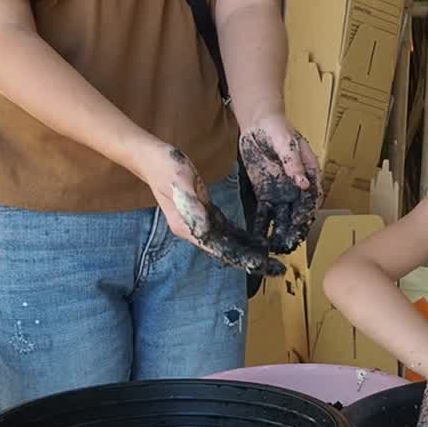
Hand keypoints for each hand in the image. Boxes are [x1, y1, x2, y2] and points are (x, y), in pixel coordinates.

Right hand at [140, 141, 284, 276]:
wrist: (152, 158)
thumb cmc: (166, 167)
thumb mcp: (180, 184)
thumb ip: (193, 207)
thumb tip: (206, 229)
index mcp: (187, 227)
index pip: (218, 249)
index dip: (240, 258)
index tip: (261, 265)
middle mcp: (193, 230)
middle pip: (224, 250)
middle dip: (248, 259)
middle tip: (275, 268)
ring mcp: (198, 222)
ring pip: (226, 241)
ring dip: (245, 250)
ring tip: (269, 258)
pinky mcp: (203, 212)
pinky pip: (224, 228)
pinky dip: (238, 236)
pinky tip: (252, 241)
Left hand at [238, 114, 321, 253]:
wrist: (258, 123)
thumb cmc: (277, 128)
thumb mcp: (286, 142)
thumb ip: (293, 162)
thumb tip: (303, 184)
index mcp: (309, 173)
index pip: (313, 195)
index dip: (309, 209)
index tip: (301, 220)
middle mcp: (297, 187)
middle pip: (299, 211)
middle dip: (295, 227)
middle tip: (289, 243)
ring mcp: (281, 192)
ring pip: (283, 215)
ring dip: (280, 231)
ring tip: (274, 247)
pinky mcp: (265, 194)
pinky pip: (265, 212)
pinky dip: (262, 225)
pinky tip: (258, 237)